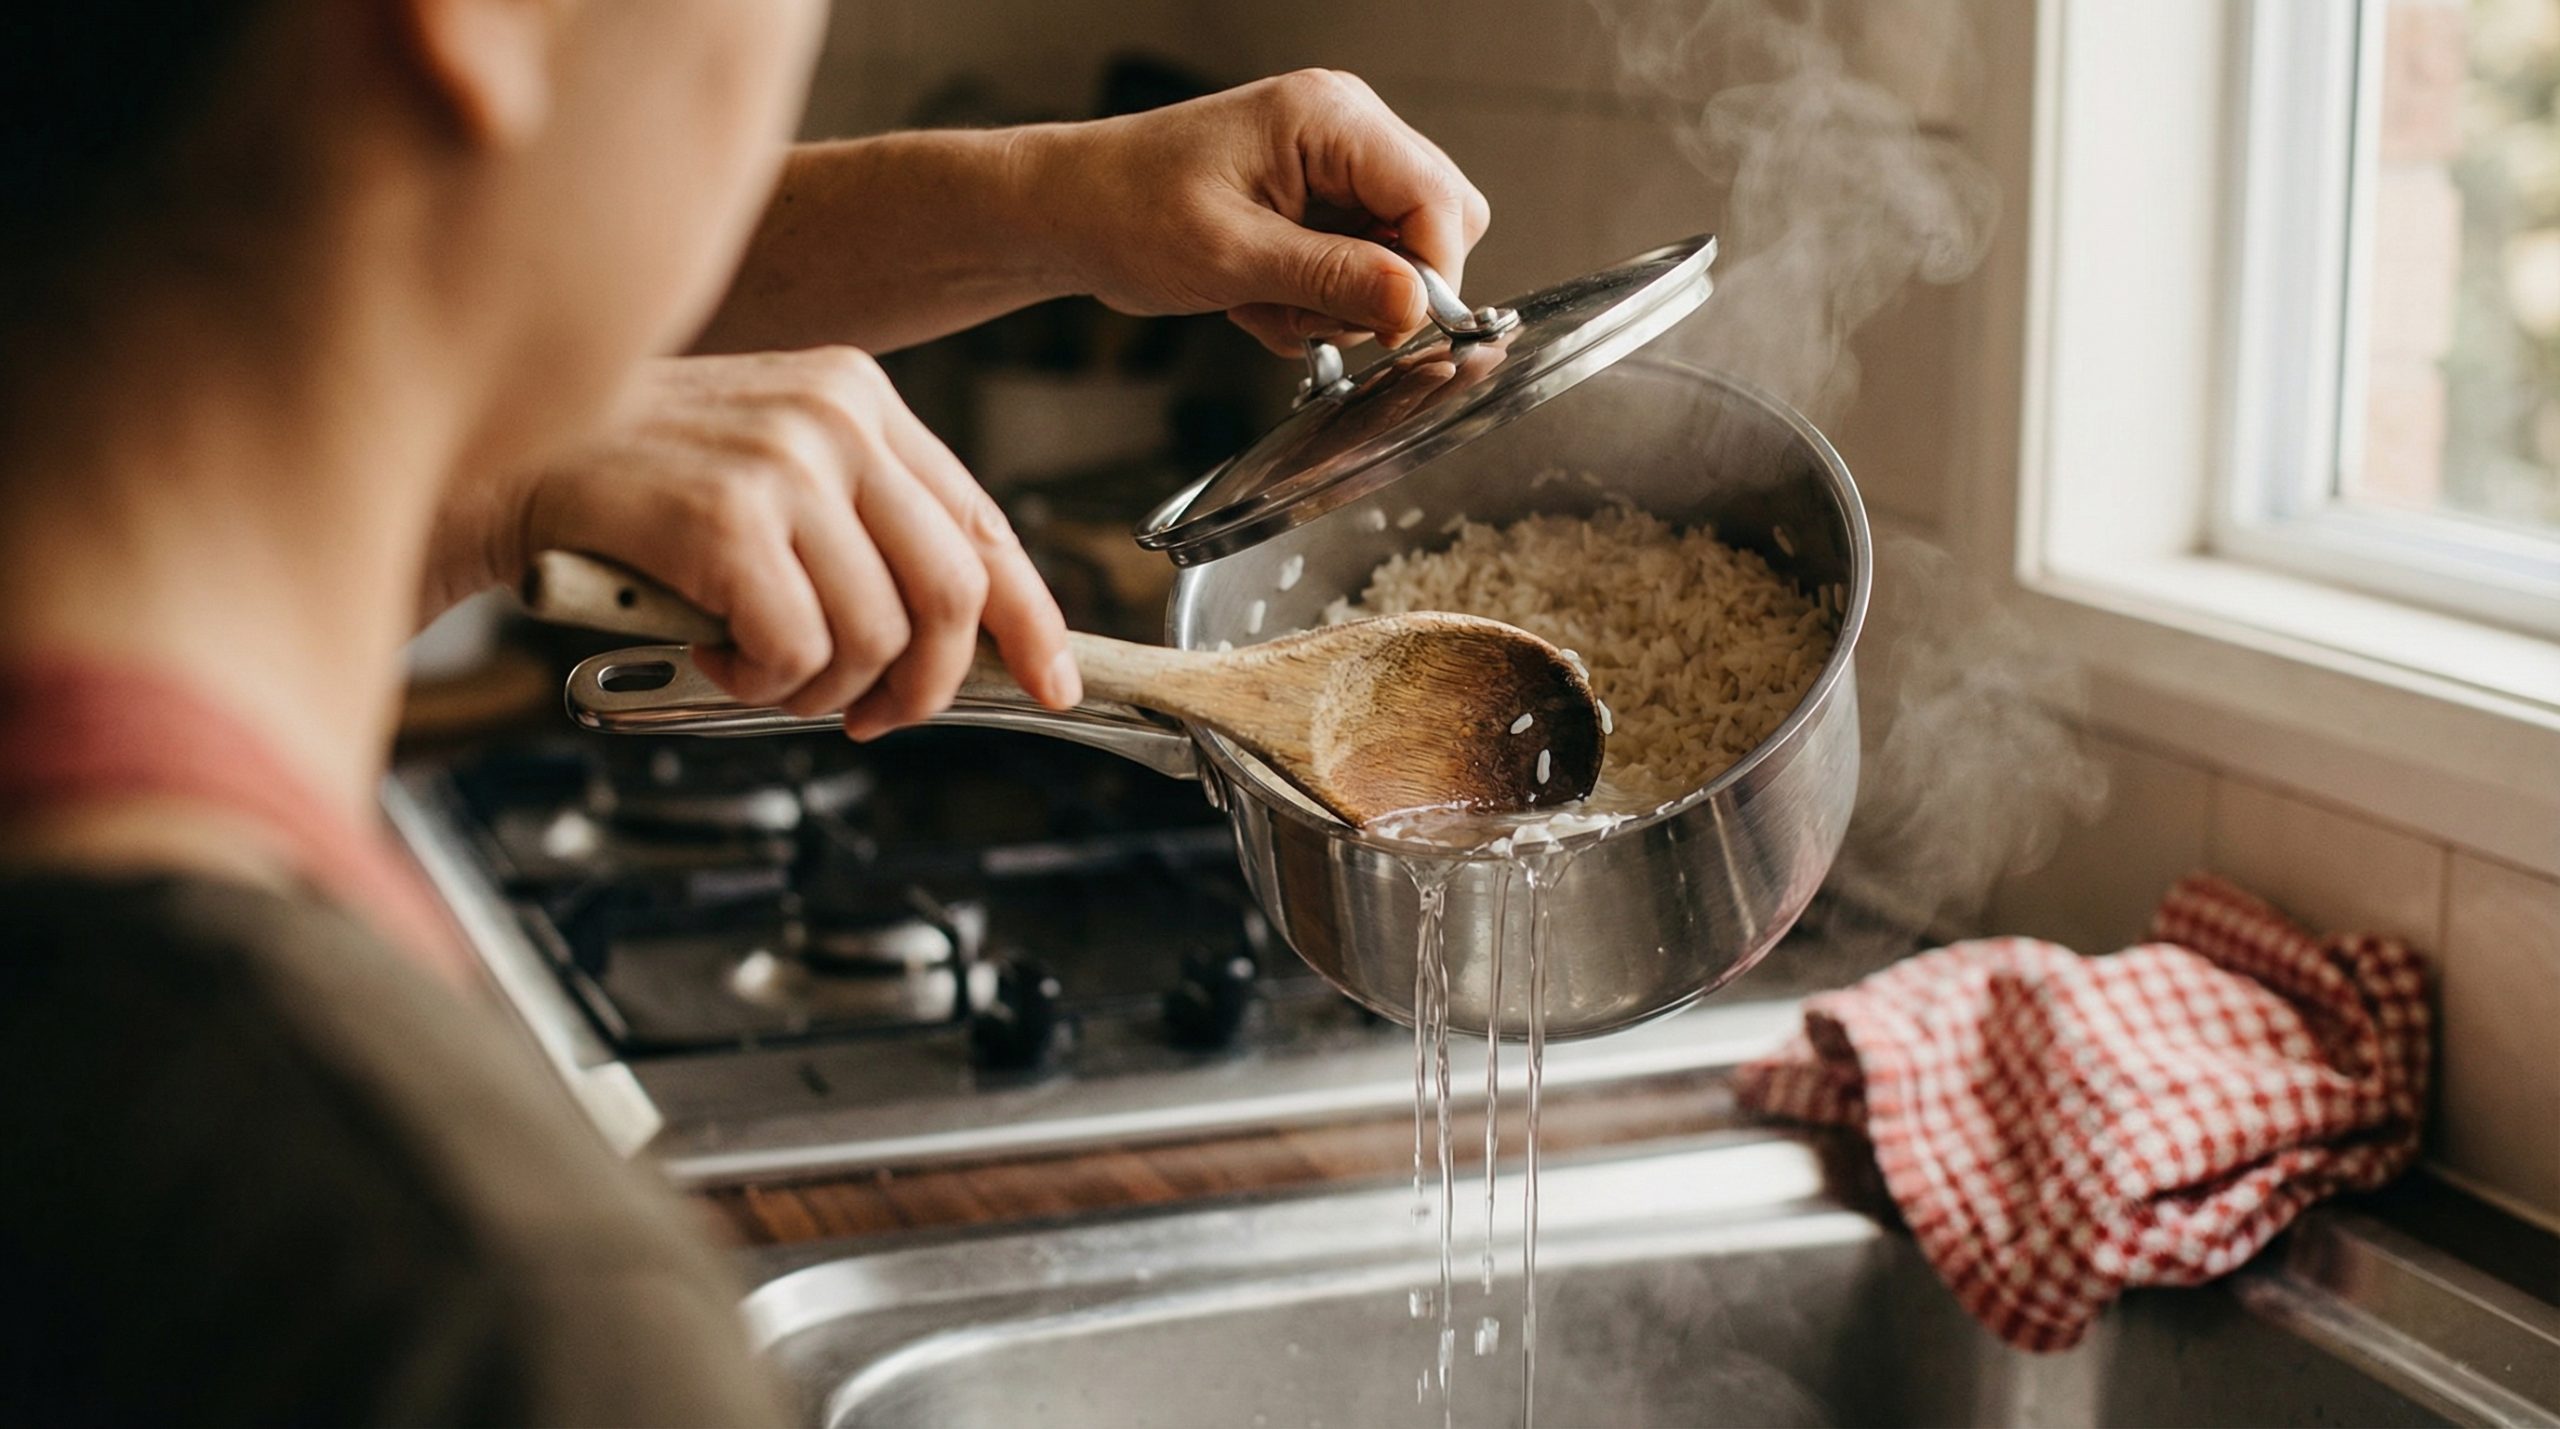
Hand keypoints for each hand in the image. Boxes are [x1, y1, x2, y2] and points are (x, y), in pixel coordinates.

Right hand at [429, 350, 1078, 734]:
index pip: (983, 524)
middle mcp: (836, 417)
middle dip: (924, 687)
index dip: (1030, 619)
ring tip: (756, 675)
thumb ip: (856, 533)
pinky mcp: (725, 518)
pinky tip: (709, 657)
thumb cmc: (622, 485)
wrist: (488, 462)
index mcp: (860, 398)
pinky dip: (759, 685)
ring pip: (878, 638)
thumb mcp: (764, 476)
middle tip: (866, 718)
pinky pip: (799, 652)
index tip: (1051, 680)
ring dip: (821, 693)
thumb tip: (948, 640)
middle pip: (952, 595)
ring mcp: (783, 462)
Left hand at [1018, 70, 1491, 354]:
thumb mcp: (1232, 256)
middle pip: (1432, 224)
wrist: (1067, 213)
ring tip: (1266, 302)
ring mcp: (1332, 166)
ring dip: (1339, 302)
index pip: (1438, 199)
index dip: (1428, 275)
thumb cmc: (1124, 209)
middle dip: (1381, 289)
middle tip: (1309, 313)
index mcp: (1330, 117)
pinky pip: (1358, 267)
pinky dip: (1316, 301)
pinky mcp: (1316, 203)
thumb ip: (1332, 278)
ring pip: (1397, 255)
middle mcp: (1343, 129)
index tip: (1390, 329)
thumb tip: (1415, 304)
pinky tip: (1260, 298)